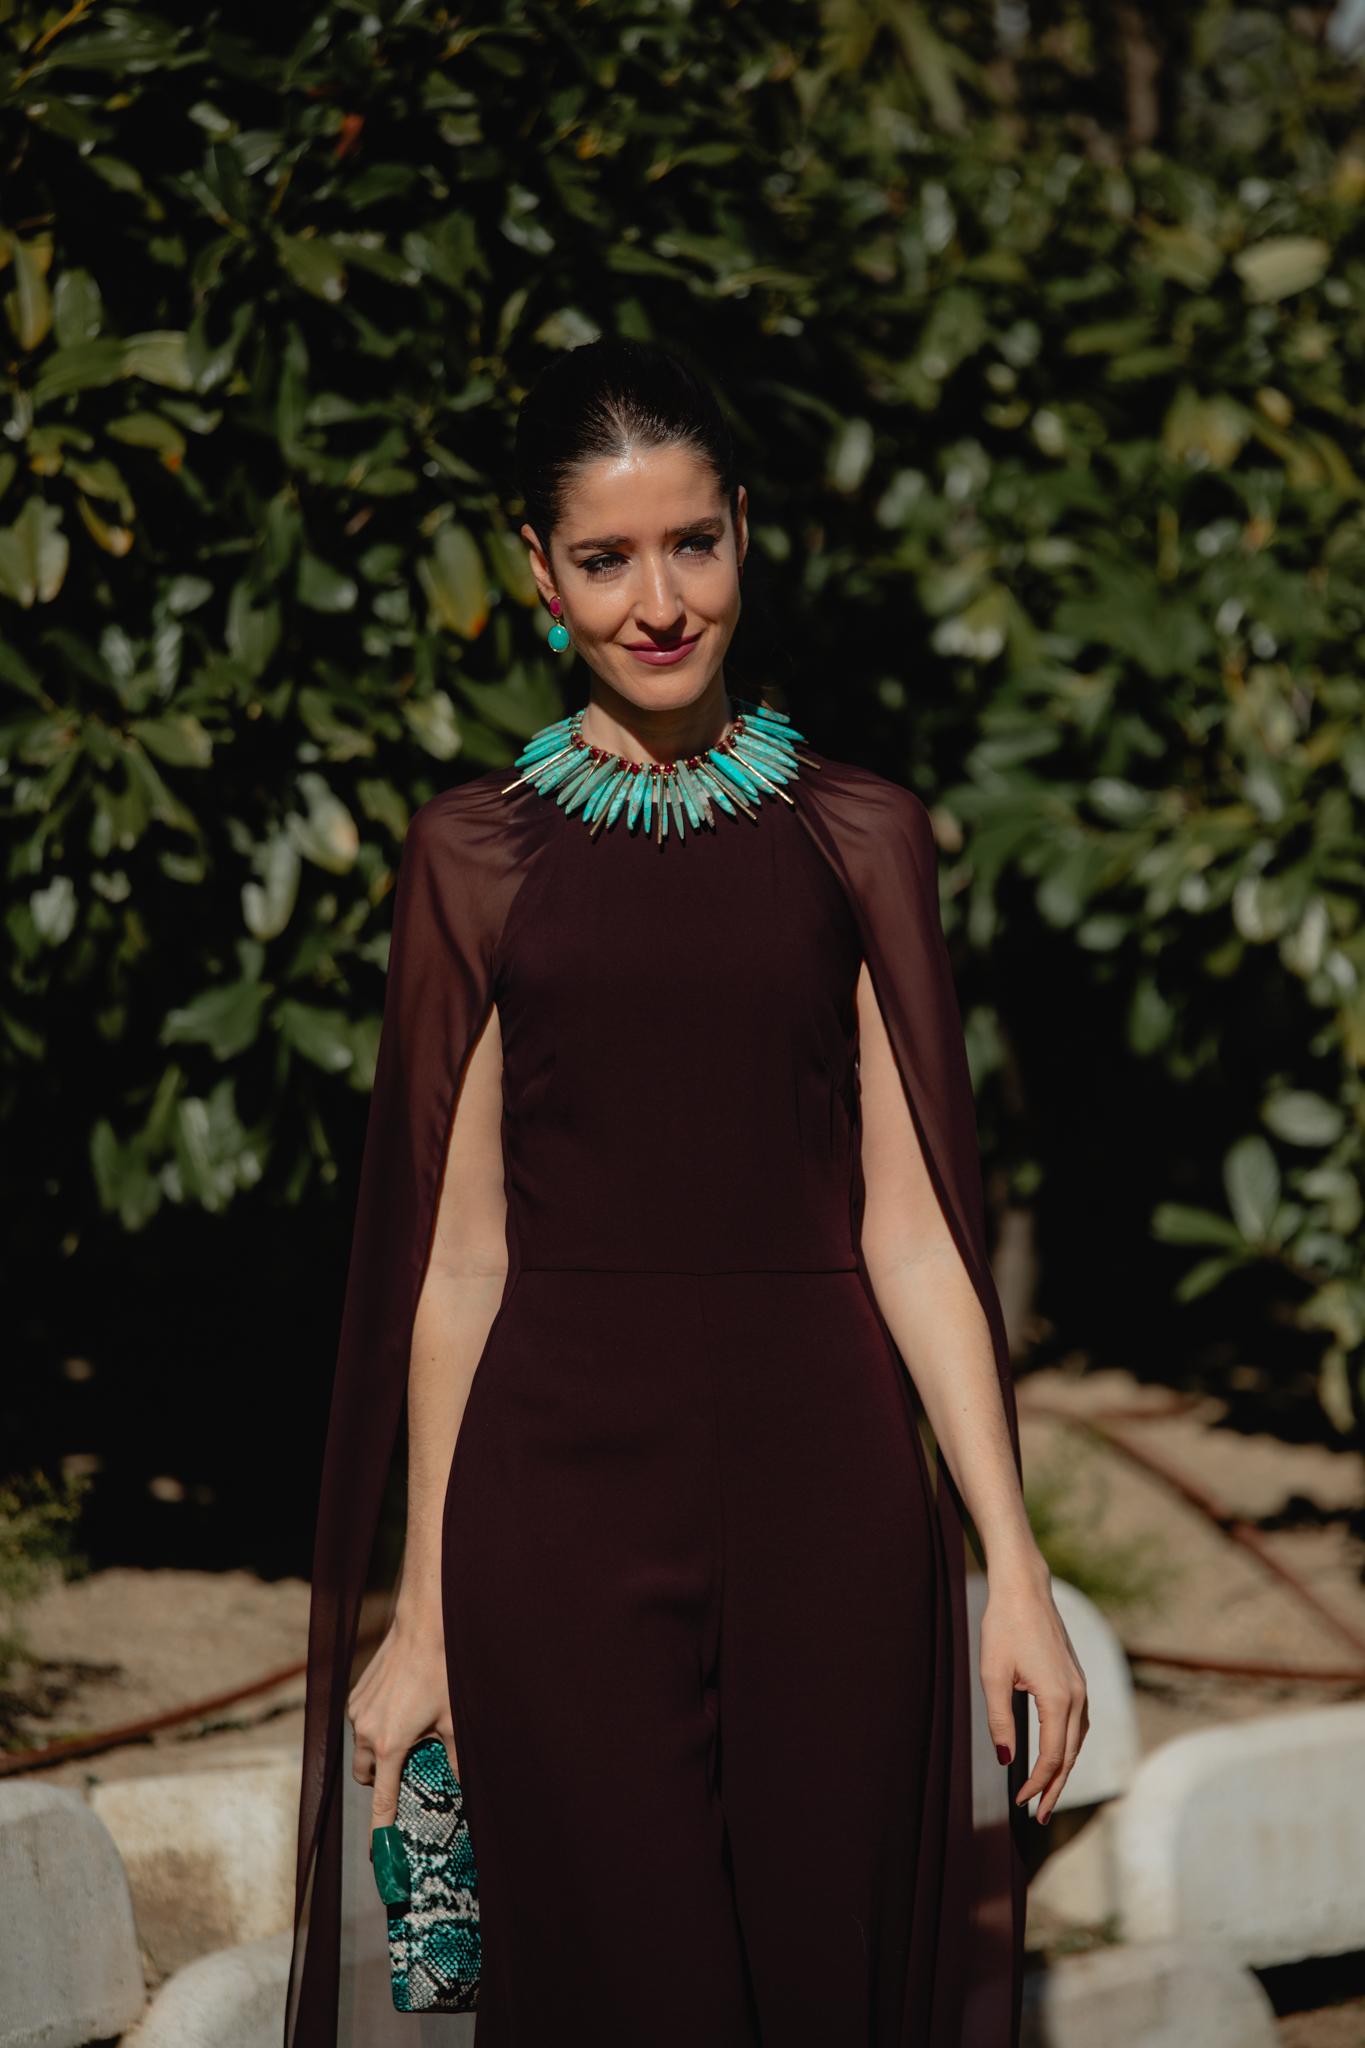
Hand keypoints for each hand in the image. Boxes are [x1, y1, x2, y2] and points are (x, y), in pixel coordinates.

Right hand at [347, 1602, 457, 1831]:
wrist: (424, 1626)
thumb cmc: (442, 1672)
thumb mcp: (455, 1721)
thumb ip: (457, 1761)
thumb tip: (464, 1789)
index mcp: (389, 1745)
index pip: (380, 1802)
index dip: (379, 1831)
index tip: (378, 1855)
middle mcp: (365, 1730)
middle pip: (365, 1777)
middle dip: (381, 1782)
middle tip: (407, 1772)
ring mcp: (358, 1711)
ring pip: (361, 1749)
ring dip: (378, 1752)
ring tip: (408, 1735)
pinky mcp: (356, 1694)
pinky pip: (361, 1723)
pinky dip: (375, 1727)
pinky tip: (400, 1710)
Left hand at [979, 1569, 1088, 1824]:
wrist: (1024, 1589)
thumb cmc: (1003, 1627)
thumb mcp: (993, 1675)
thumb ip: (1000, 1720)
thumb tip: (1006, 1760)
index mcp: (1058, 1698)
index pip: (1053, 1756)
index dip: (1037, 1784)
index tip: (1020, 1802)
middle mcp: (1076, 1695)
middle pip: (1069, 1755)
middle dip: (1054, 1788)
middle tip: (1039, 1816)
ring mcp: (1080, 1686)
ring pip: (1077, 1741)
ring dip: (1064, 1770)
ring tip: (1047, 1793)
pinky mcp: (1076, 1679)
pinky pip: (1079, 1723)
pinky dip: (1069, 1746)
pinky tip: (1058, 1754)